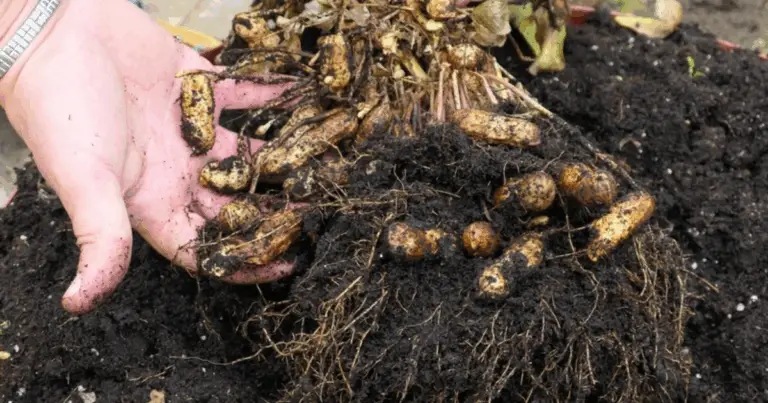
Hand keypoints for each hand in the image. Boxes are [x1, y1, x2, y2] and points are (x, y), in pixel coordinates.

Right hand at [0, 0, 295, 313]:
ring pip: (246, 151)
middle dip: (275, 209)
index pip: (205, 245)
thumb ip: (99, 238)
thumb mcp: (85, 181)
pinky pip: (244, 95)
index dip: (243, 261)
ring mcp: (189, 128)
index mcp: (152, 199)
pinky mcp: (195, 85)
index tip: (286, 265)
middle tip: (320, 209)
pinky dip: (272, 96)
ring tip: (326, 160)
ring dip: (284, 155)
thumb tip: (78, 302)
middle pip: (236, 201)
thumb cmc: (60, 108)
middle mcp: (176, 169)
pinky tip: (303, 99)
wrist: (51, 28)